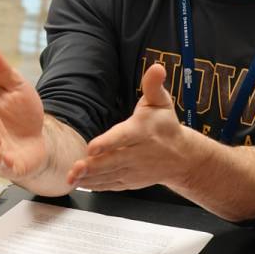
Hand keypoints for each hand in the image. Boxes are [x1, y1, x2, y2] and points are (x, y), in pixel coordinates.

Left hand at [68, 63, 190, 190]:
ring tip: (71, 178)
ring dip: (90, 178)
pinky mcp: (130, 181)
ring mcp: (133, 170)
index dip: (108, 143)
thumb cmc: (166, 125)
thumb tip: (157, 67)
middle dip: (93, 166)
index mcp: (142, 132)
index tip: (92, 148)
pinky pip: (111, 185)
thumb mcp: (162, 102)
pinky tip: (80, 183)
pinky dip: (96, 186)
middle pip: (113, 161)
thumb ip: (154, 86)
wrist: (182, 157)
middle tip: (74, 169)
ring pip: (110, 175)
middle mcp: (137, 153)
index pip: (123, 137)